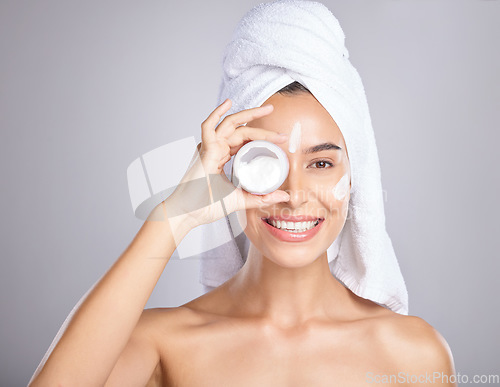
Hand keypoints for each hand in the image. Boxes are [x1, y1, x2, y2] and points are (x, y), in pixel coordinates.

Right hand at [163, 99, 289, 228]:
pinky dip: (216, 114)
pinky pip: (208, 127)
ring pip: (231, 125)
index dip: (262, 137)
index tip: (280, 140)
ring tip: (267, 109)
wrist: (188, 214)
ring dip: (249, 115)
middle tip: (280, 129)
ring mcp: (209, 148)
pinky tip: (228, 104)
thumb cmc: (206, 206)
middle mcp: (216, 149)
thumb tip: (284, 195)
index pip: (244, 140)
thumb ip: (261, 197)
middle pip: (241, 130)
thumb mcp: (240, 200)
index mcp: (222, 157)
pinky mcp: (204, 152)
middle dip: (261, 125)